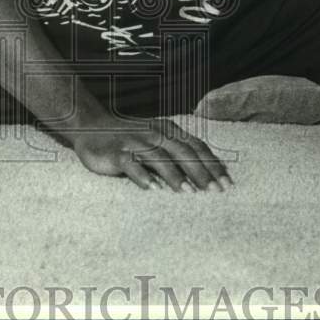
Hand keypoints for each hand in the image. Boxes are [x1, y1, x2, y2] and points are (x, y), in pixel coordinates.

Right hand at [71, 117, 232, 192]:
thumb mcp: (156, 140)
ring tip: (190, 194)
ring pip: (159, 157)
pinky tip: (153, 190)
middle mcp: (154, 134)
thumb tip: (206, 177)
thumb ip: (177, 153)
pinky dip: (143, 176)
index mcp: (168, 130)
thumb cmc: (130, 138)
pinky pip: (131, 163)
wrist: (91, 126)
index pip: (196, 147)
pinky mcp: (116, 152)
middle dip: (201, 172)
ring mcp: (135, 142)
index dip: (213, 164)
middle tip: (216, 193)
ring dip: (175, 175)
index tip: (228, 184)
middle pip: (182, 152)